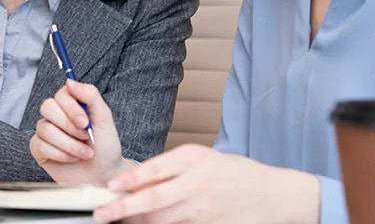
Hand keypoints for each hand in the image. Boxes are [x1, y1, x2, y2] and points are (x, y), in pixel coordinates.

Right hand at [29, 79, 130, 185]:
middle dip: (69, 126)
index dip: (71, 107)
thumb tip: (69, 81)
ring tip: (85, 152)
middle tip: (86, 137)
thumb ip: (90, 95)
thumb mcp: (104, 118)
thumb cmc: (105, 147)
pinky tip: (72, 158)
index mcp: (71, 104)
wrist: (103, 175)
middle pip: (47, 107)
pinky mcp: (39, 149)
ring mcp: (45, 131)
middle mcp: (56, 115)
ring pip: (45, 129)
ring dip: (69, 144)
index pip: (61, 93)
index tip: (86, 122)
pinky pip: (40, 145)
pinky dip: (60, 154)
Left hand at [93, 144, 319, 223]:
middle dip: (124, 208)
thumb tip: (135, 179)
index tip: (112, 187)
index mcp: (195, 160)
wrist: (271, 195)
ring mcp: (204, 210)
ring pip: (162, 220)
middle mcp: (198, 184)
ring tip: (117, 220)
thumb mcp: (202, 157)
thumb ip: (170, 166)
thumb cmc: (233, 172)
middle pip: (155, 200)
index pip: (156, 170)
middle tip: (102, 214)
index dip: (131, 180)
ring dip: (136, 221)